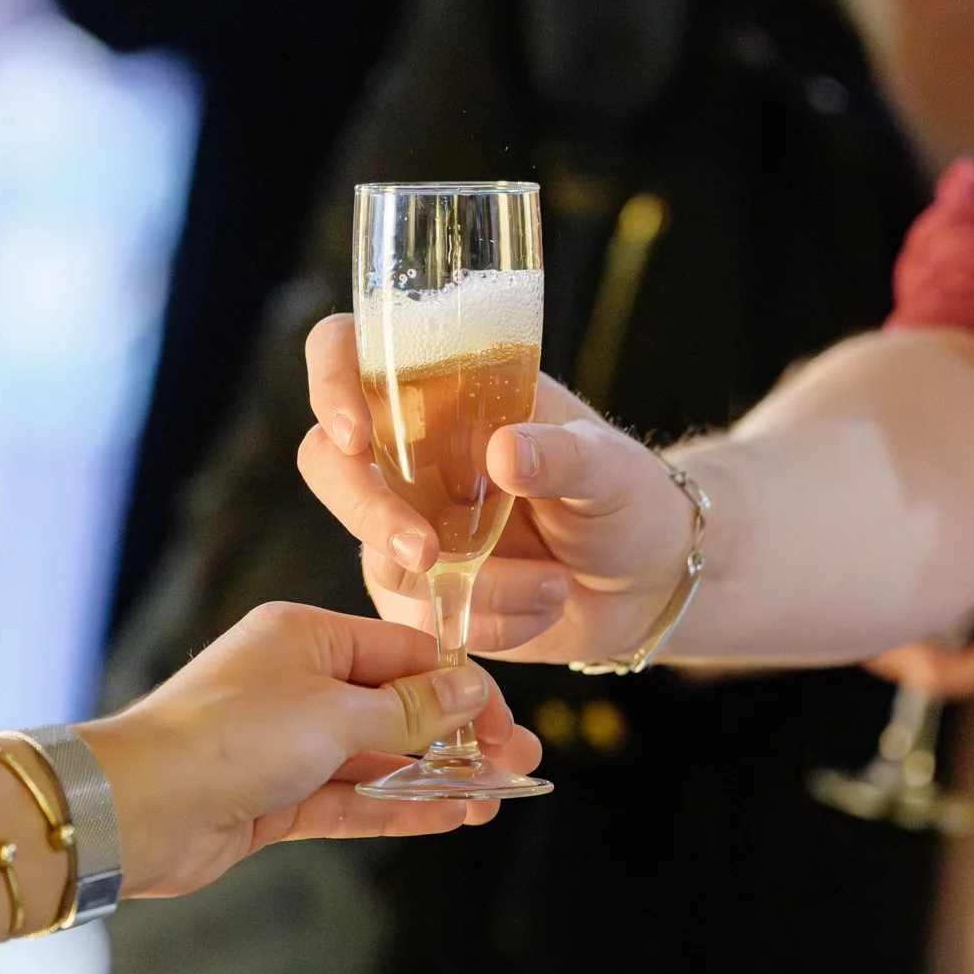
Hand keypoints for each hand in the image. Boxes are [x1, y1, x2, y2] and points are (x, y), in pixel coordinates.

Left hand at [81, 602, 540, 897]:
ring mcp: (287, 742)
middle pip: (399, 705)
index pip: (407, 652)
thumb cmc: (229, 738)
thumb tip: (469, 693)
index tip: (506, 725)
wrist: (140, 808)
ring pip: (379, 757)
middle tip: (518, 764)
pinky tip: (447, 816)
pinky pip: (352, 798)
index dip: (463, 689)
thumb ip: (410, 710)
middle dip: (460, 738)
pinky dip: (397, 806)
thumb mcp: (336, 714)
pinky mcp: (277, 797)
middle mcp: (297, 682)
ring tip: (493, 799)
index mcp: (307, 636)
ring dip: (435, 778)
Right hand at [295, 315, 696, 664]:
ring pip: (377, 553)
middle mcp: (411, 452)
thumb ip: (560, 453)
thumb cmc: (625, 496)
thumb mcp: (609, 466)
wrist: (646, 580)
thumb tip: (502, 452)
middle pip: (328, 462)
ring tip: (557, 585)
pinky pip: (420, 613)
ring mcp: (407, 522)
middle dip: (367, 510)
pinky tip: (543, 607)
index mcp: (446, 389)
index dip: (332, 382)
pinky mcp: (421, 591)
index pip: (351, 352)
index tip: (356, 433)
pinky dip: (489, 621)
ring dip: (477, 583)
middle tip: (428, 553)